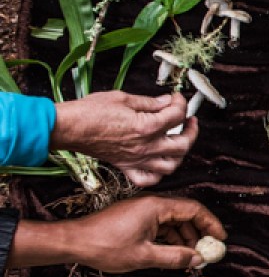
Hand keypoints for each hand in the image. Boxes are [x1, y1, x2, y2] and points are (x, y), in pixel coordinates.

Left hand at [11, 195, 225, 272]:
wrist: (73, 242)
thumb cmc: (105, 246)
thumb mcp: (144, 256)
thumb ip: (175, 257)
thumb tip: (197, 260)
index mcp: (157, 207)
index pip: (194, 210)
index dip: (211, 224)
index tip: (220, 239)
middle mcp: (152, 204)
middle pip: (185, 214)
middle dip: (198, 233)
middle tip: (206, 252)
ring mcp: (143, 210)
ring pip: (173, 221)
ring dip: (184, 238)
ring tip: (190, 257)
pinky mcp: (135, 218)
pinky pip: (160, 225)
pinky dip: (170, 238)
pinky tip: (172, 253)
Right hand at [51, 91, 197, 187]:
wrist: (68, 128)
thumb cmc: (91, 111)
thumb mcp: (123, 98)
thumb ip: (149, 102)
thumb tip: (167, 101)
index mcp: (146, 127)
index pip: (177, 116)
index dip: (181, 103)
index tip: (177, 97)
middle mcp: (145, 147)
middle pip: (183, 145)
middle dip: (191, 130)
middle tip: (189, 120)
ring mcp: (136, 160)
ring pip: (171, 166)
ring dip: (180, 154)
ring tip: (179, 140)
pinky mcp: (126, 167)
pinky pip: (148, 179)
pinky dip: (158, 174)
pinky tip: (159, 162)